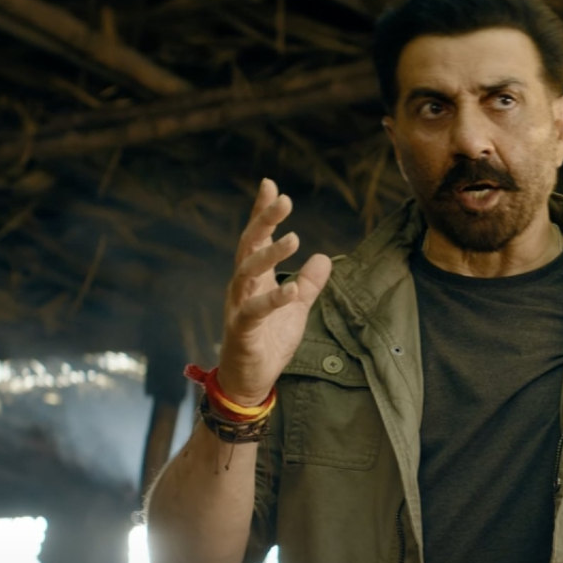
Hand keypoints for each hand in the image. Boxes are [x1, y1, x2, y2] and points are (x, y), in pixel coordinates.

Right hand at [217, 179, 331, 405]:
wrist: (250, 379)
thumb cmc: (269, 341)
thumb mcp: (296, 308)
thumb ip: (308, 283)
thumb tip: (324, 257)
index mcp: (255, 277)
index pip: (257, 237)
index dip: (262, 211)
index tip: (269, 184)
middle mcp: (243, 286)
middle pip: (248, 244)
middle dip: (263, 220)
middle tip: (282, 198)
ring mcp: (239, 306)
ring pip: (247, 271)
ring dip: (269, 253)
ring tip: (293, 237)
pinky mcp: (242, 329)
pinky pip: (255, 310)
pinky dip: (273, 298)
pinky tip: (290, 289)